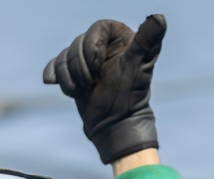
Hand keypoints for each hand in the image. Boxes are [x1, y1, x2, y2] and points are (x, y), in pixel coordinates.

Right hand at [43, 16, 165, 163]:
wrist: (114, 125)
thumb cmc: (129, 96)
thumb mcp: (138, 65)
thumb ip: (147, 40)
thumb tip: (159, 18)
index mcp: (121, 39)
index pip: (98, 28)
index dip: (93, 45)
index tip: (98, 66)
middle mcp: (103, 47)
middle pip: (78, 42)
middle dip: (80, 65)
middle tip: (91, 82)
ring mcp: (87, 62)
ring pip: (64, 56)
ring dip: (69, 76)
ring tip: (83, 89)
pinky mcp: (73, 75)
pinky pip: (54, 65)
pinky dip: (54, 76)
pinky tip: (59, 84)